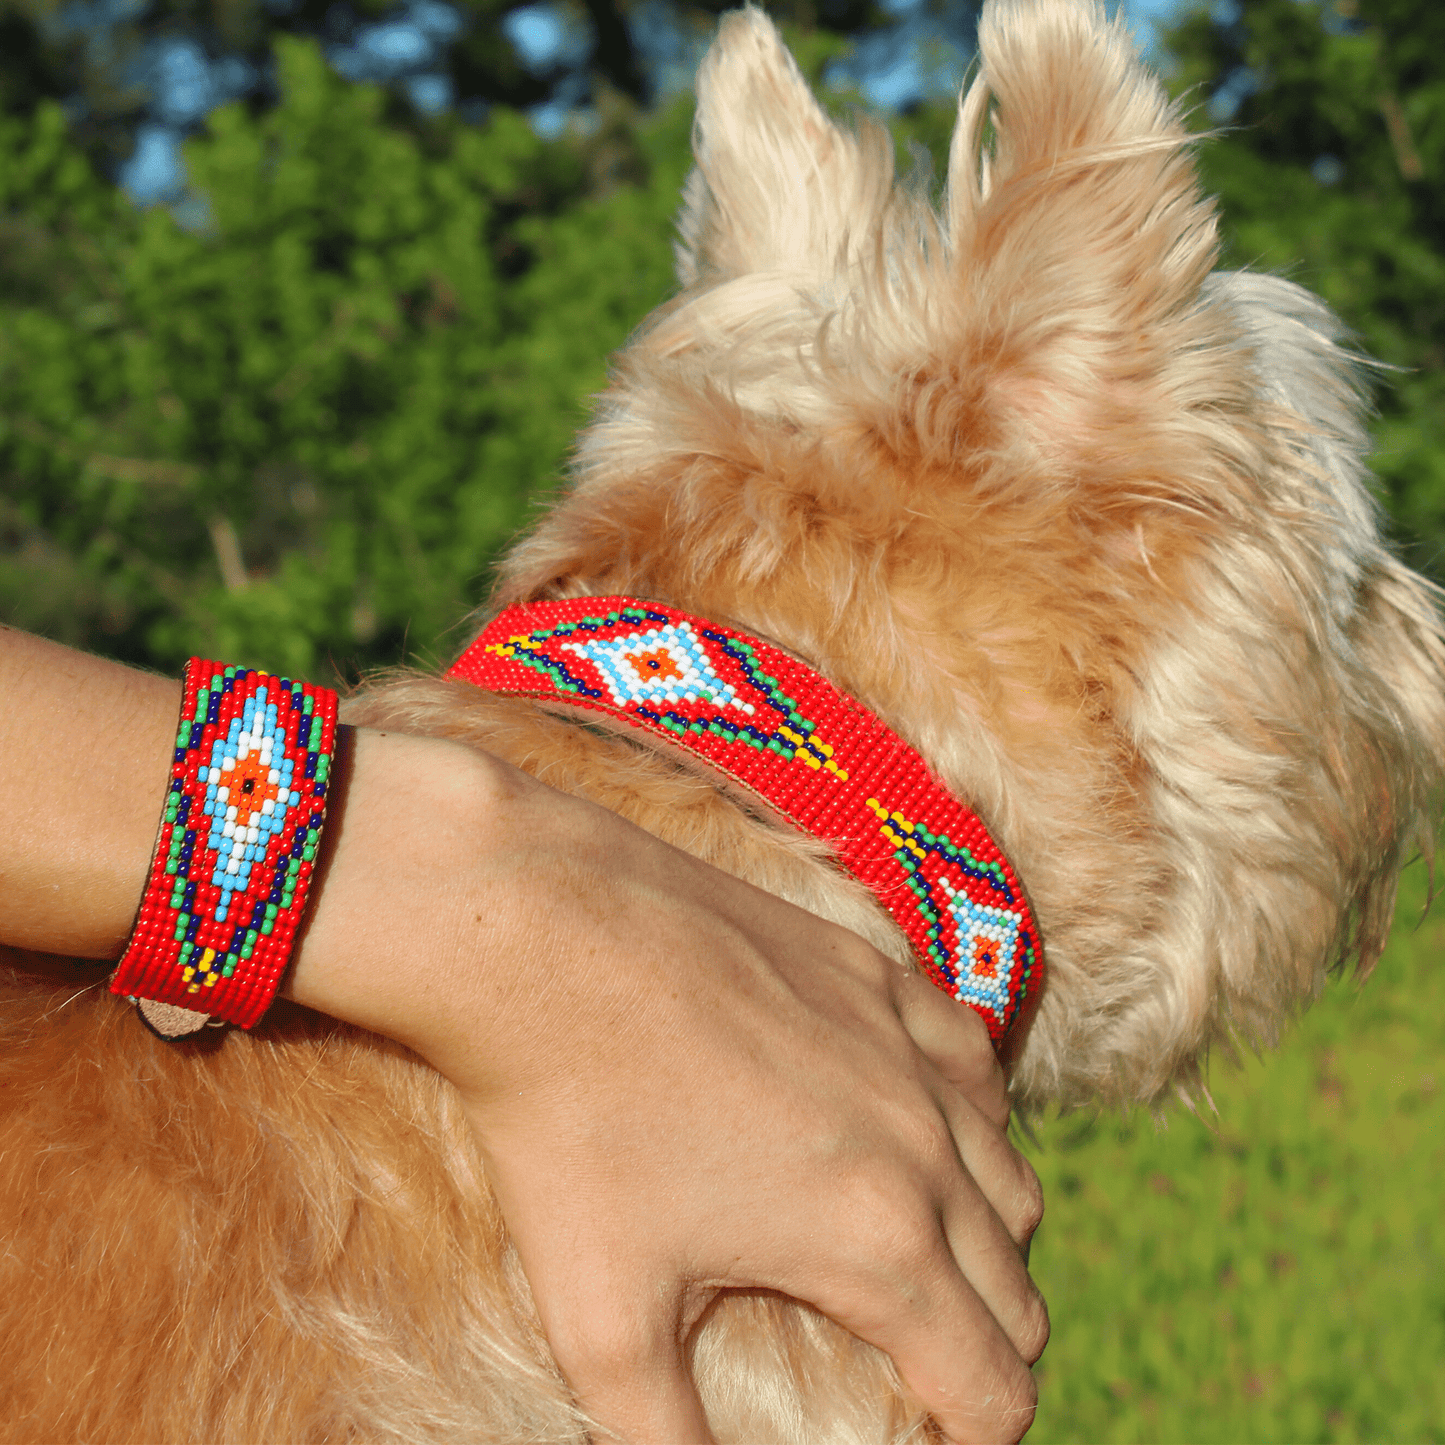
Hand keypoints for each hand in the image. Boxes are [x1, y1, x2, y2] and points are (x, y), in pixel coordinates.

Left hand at [292, 730, 1047, 1444]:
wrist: (545, 938)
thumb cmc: (568, 1123)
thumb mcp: (602, 1318)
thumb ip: (665, 1443)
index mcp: (876, 1241)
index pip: (995, 1383)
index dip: (973, 1437)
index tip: (929, 1438)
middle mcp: (923, 1142)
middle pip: (1015, 1287)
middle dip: (981, 1346)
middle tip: (914, 1364)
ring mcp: (905, 1044)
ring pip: (1007, 1174)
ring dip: (984, 1237)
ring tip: (917, 1256)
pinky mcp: (876, 973)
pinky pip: (970, 1059)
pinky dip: (966, 1116)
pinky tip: (914, 1124)